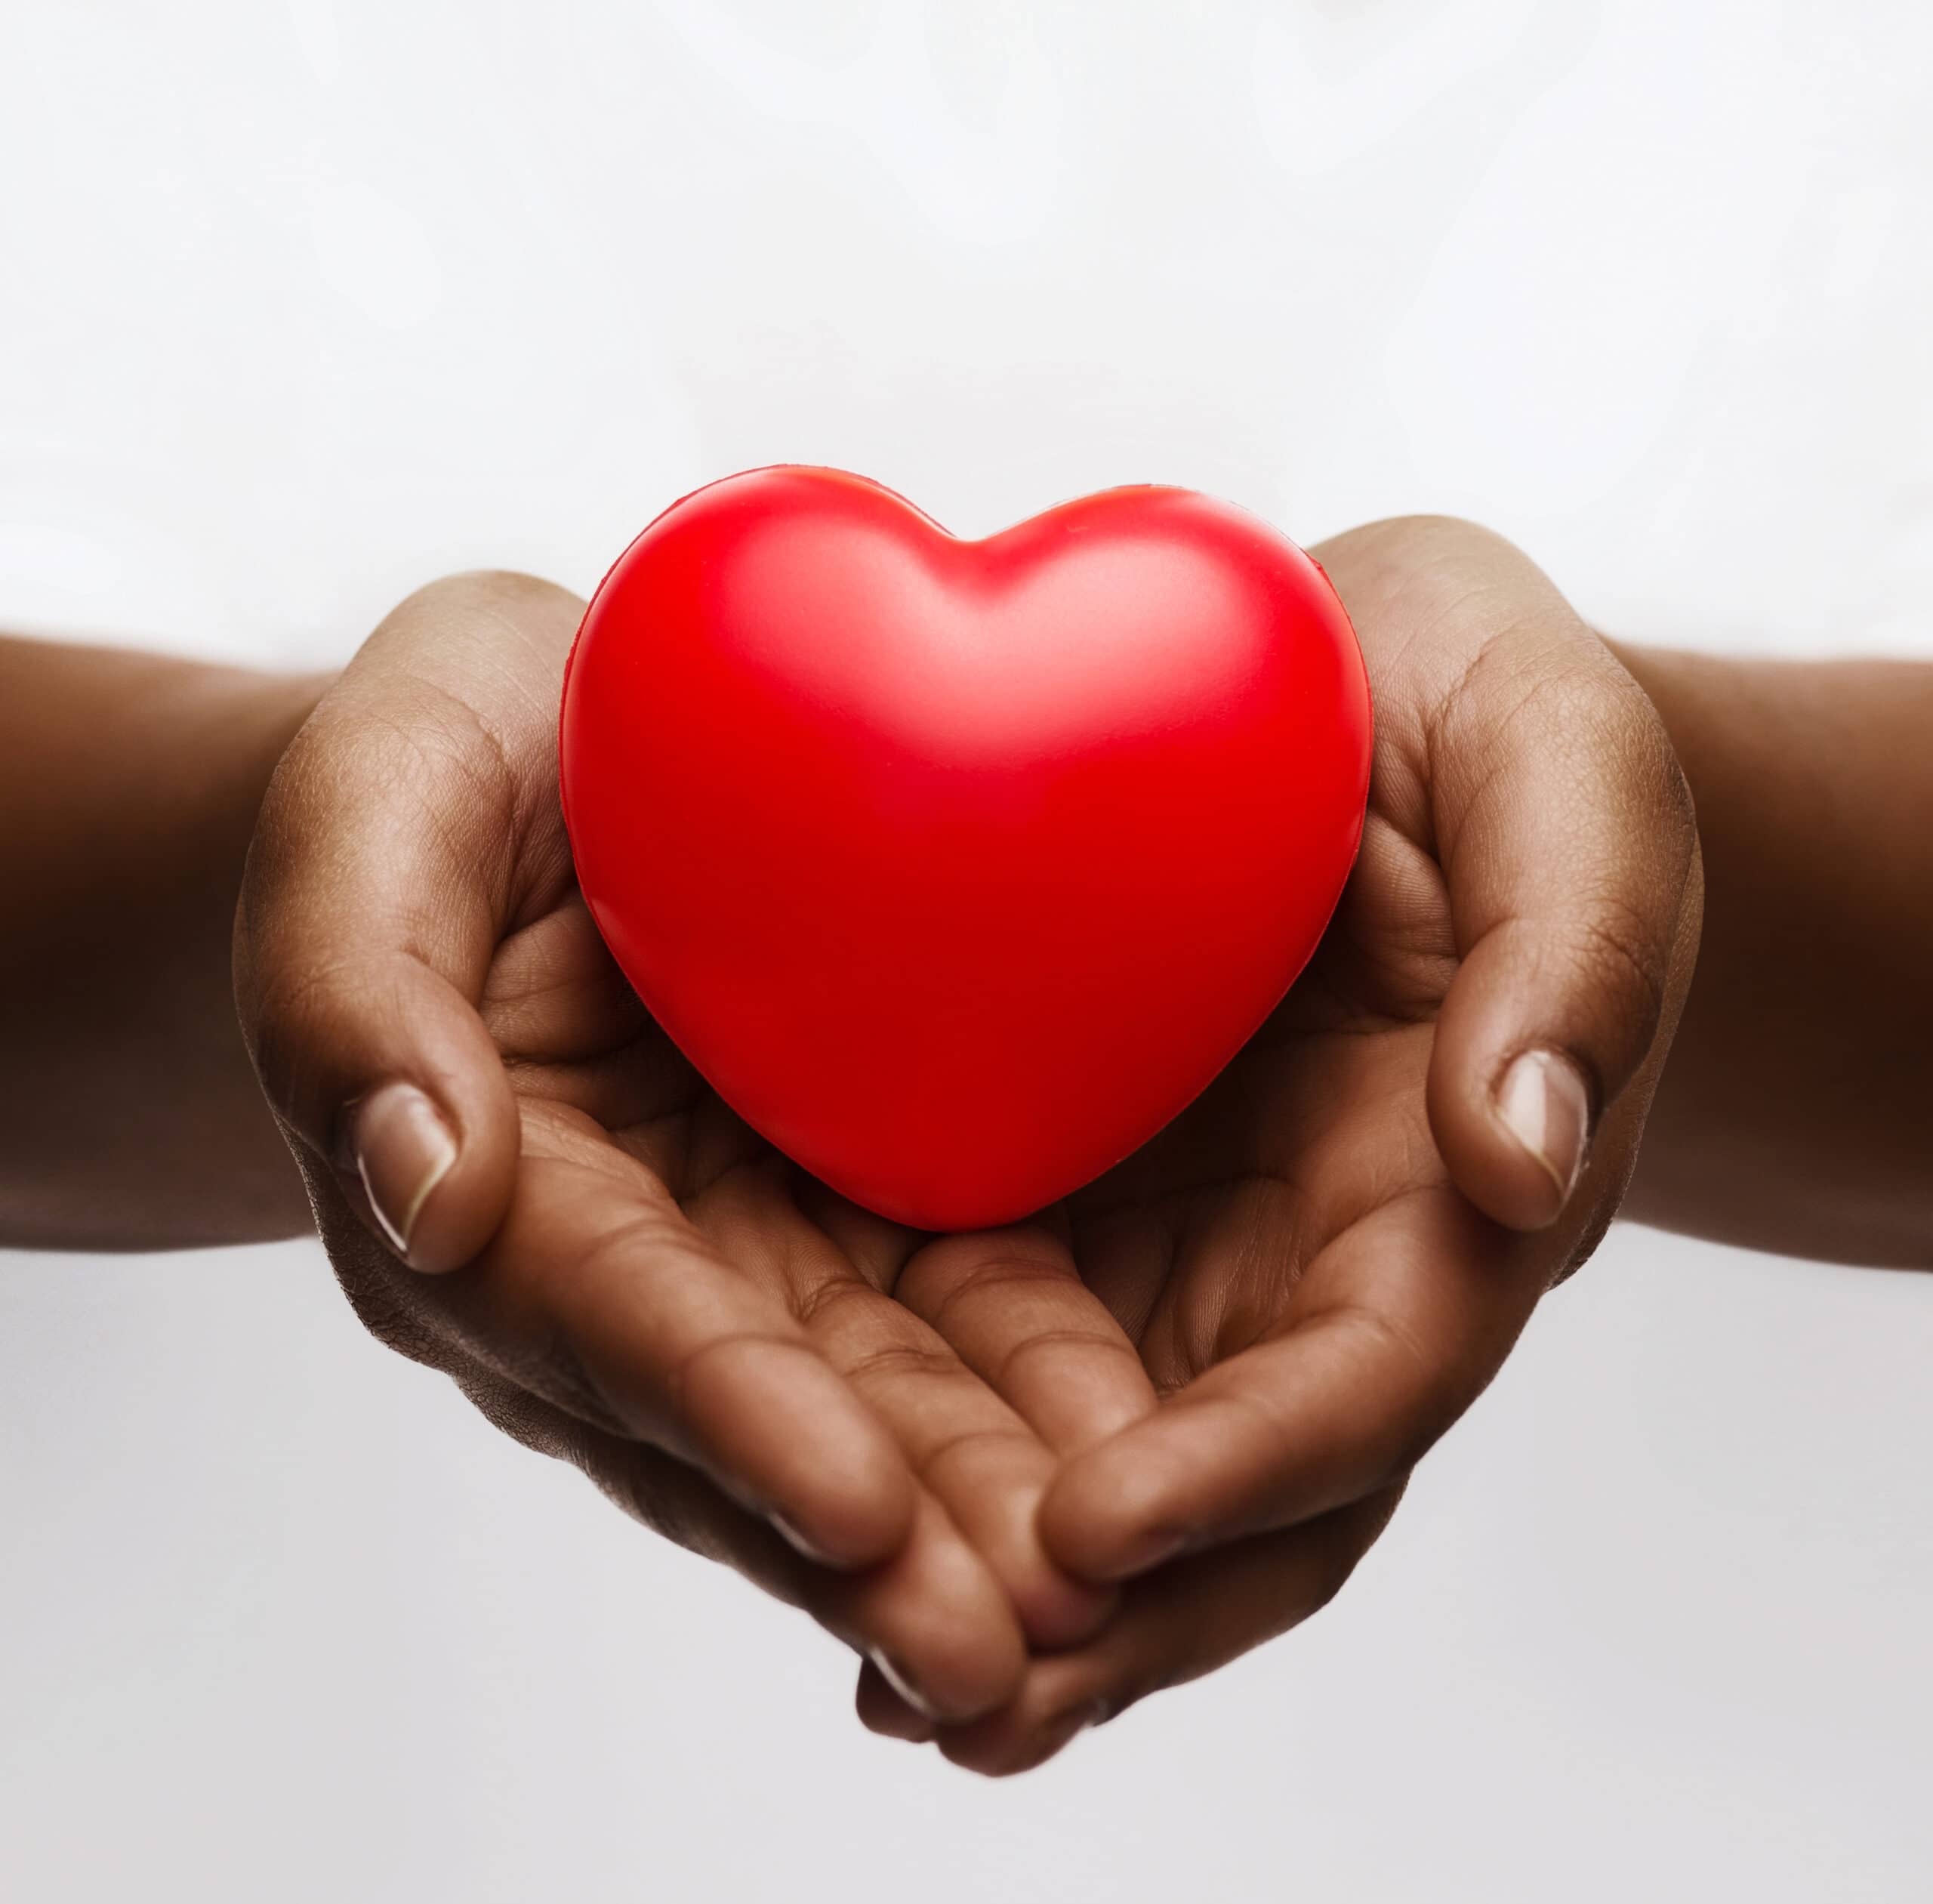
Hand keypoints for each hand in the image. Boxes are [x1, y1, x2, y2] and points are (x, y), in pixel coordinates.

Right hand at [234, 572, 1135, 1721]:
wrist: (550, 749)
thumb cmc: (445, 767)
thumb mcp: (373, 810)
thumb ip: (358, 991)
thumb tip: (425, 1190)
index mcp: (491, 1196)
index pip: (616, 1319)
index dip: (732, 1415)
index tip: (857, 1510)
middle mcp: (623, 1267)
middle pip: (755, 1419)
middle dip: (880, 1545)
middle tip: (1015, 1657)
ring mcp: (744, 1253)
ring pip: (866, 1408)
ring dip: (974, 1523)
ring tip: (1102, 1620)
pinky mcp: (845, 1212)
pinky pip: (946, 1320)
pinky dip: (1031, 1407)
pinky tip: (1145, 1474)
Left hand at [857, 517, 1702, 1770]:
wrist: (1359, 686)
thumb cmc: (1487, 721)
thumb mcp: (1561, 777)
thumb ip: (1572, 949)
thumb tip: (1524, 1161)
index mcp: (1451, 1191)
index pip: (1366, 1381)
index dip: (1245, 1471)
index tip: (1092, 1531)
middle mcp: (1314, 1257)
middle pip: (1232, 1489)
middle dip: (1108, 1609)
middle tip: (941, 1688)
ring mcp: (1185, 1241)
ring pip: (1105, 1450)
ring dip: (998, 1567)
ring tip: (865, 1666)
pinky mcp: (1068, 1186)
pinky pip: (997, 1337)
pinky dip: (926, 1433)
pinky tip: (811, 1486)